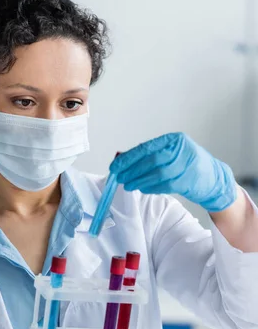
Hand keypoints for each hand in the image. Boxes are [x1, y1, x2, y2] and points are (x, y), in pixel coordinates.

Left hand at [110, 132, 236, 211]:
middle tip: (119, 177)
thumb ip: (150, 155)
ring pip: (157, 174)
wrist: (213, 178)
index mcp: (174, 140)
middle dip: (132, 170)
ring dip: (139, 181)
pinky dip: (150, 188)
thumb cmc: (188, 165)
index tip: (115, 166)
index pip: (146, 148)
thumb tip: (123, 159)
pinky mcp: (188, 181)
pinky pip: (164, 185)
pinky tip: (142, 188)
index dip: (129, 158)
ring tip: (128, 185)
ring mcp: (186, 166)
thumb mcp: (171, 153)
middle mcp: (181, 150)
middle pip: (151, 161)